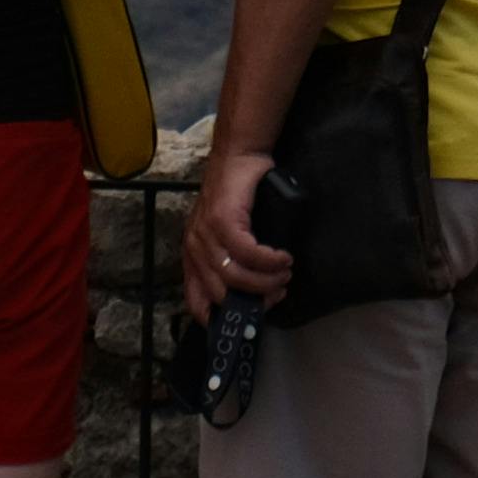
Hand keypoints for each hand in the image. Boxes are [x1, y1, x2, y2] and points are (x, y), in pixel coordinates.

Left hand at [184, 148, 289, 317]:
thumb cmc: (237, 195)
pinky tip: (283, 258)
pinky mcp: (222, 220)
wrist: (237, 155)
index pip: (195, 300)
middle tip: (279, 292)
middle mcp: (194, 247)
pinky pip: (248, 253)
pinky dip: (270, 261)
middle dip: (255, 300)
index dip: (218, 318)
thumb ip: (232, 259)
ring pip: (236, 276)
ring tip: (285, 274)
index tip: (244, 322)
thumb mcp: (227, 233)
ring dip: (266, 281)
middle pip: (221, 293)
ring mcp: (205, 233)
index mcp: (192, 254)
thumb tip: (255, 294)